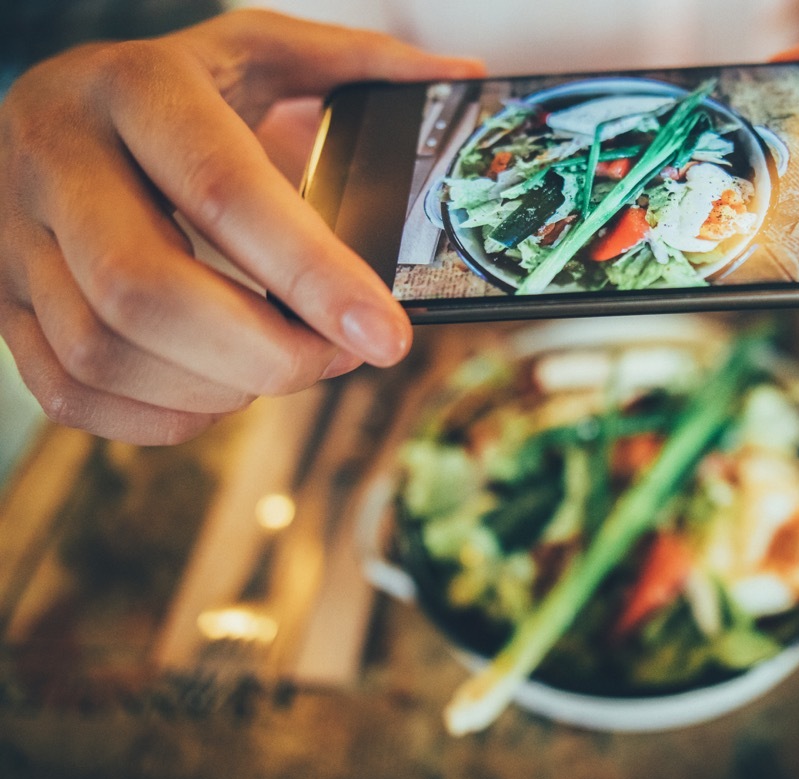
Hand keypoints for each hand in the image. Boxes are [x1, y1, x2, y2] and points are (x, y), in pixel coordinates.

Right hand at [0, 10, 483, 443]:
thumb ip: (359, 63)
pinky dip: (162, 417)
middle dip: (264, 353)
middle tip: (338, 361)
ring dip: (217, 388)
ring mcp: (15, 235)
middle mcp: (56, 157)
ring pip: (104, 350)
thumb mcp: (260, 53)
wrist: (55, 108)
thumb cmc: (178, 90)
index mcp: (134, 88)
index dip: (312, 275)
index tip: (387, 337)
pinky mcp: (0, 300)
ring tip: (281, 367)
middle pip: (146, 289)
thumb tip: (463, 83)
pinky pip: (70, 391)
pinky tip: (217, 392)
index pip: (224, 192)